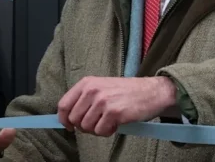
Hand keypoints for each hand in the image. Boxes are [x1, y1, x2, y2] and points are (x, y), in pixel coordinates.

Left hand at [57, 76, 176, 136]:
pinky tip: (116, 123)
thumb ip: (84, 99)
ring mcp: (103, 101)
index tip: (69, 126)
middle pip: (74, 119)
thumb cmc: (126, 91)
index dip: (64, 120)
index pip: (63, 105)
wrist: (152, 91)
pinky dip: (108, 132)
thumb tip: (68, 118)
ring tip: (109, 121)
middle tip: (97, 123)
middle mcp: (92, 90)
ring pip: (87, 127)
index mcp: (86, 83)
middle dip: (84, 127)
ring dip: (97, 130)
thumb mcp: (101, 87)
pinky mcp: (114, 112)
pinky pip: (101, 131)